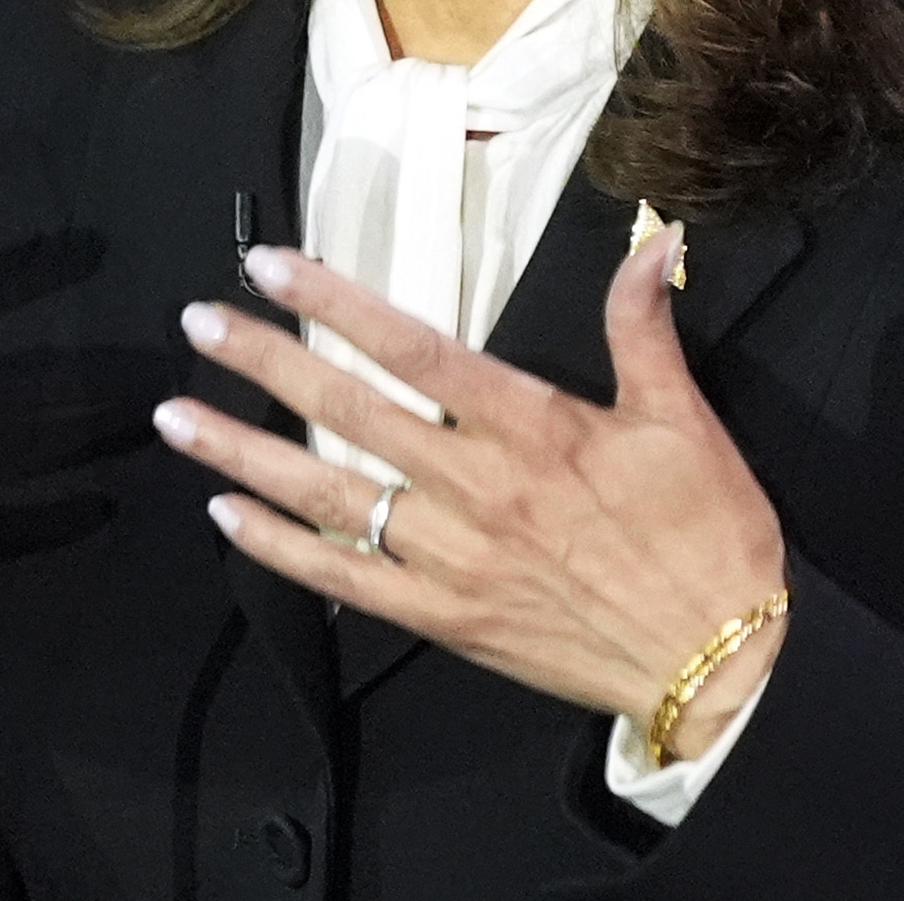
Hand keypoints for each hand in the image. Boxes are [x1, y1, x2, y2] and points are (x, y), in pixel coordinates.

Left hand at [151, 226, 787, 758]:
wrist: (725, 667)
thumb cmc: (709, 537)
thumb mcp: (685, 418)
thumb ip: (642, 324)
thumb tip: (649, 235)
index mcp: (533, 426)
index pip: (413, 348)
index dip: (336, 302)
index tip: (271, 266)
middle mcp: (477, 487)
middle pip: (350, 410)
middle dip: (266, 362)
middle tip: (198, 325)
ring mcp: (453, 558)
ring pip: (330, 495)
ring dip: (246, 454)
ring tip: (178, 416)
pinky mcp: (446, 619)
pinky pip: (345, 581)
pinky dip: (283, 550)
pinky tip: (228, 518)